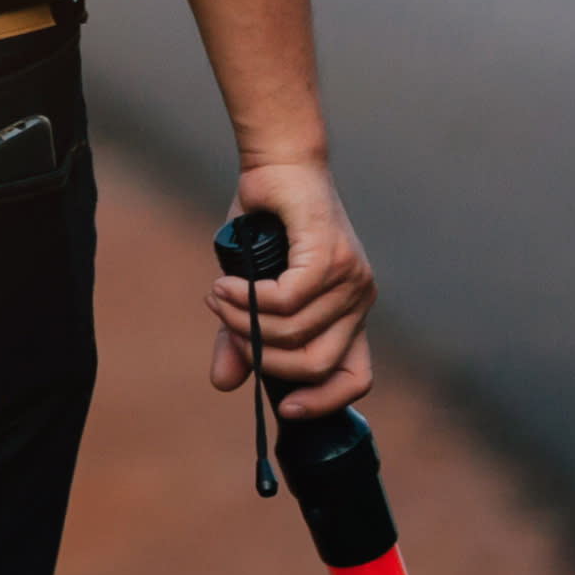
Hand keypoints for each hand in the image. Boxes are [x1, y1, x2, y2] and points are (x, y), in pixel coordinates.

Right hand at [207, 155, 377, 424]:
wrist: (278, 165)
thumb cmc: (265, 225)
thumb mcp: (250, 289)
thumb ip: (244, 335)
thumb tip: (224, 383)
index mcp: (347, 316)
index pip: (356, 378)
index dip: (324, 402)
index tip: (284, 409)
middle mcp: (358, 303)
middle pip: (319, 364)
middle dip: (264, 358)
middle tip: (225, 327)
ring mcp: (351, 281)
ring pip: (296, 331)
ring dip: (244, 320)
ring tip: (217, 296)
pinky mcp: (331, 257)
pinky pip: (288, 299)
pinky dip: (249, 298)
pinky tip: (226, 284)